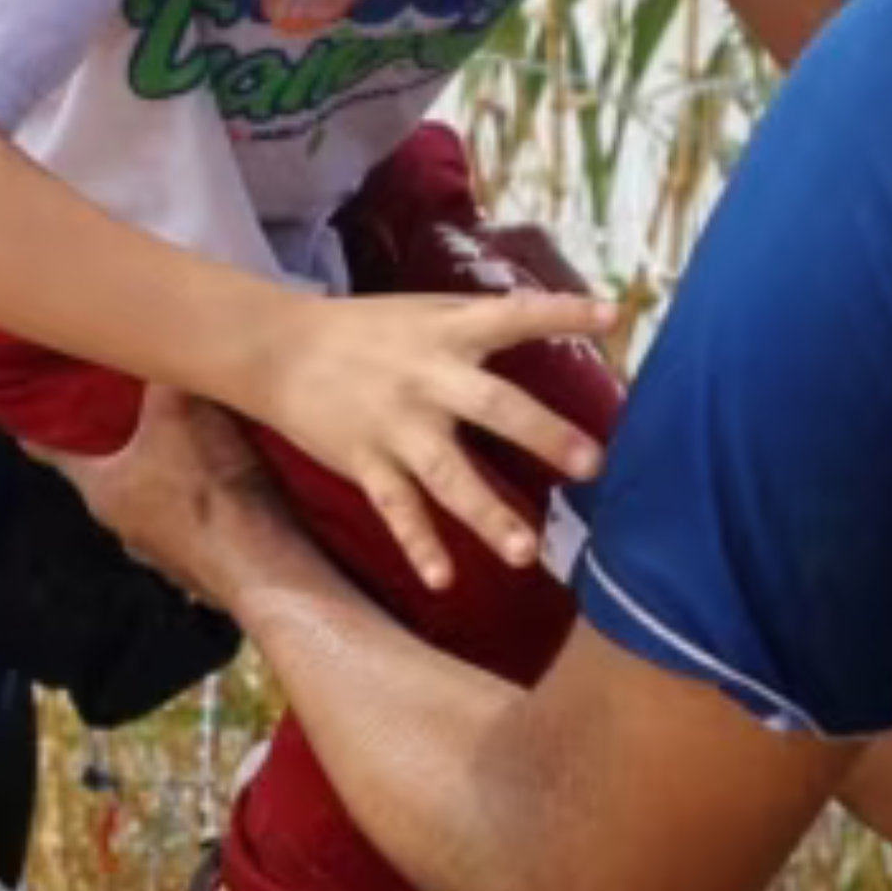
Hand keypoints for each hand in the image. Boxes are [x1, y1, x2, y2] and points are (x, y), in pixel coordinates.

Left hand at [39, 387, 290, 607]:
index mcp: (104, 491)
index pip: (57, 454)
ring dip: (166, 483)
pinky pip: (198, 529)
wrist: (262, 564)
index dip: (41, 433)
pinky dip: (205, 509)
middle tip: (126, 416)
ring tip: (188, 452)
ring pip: (154, 507)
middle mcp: (126, 527)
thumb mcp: (179, 412)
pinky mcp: (205, 566)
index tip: (25, 422)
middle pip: (110, 479)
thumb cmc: (206, 490)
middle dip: (117, 451)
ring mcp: (166, 554)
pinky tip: (227, 493)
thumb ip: (164, 376)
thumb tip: (161, 345)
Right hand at [239, 289, 611, 590]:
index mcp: (448, 331)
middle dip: (543, 435)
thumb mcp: (426, 312)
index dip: (562, 313)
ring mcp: (394, 426)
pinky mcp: (366, 462)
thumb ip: (483, 322)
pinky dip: (418, 544)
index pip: (514, 315)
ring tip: (525, 553)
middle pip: (493, 407)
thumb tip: (556, 321)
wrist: (277, 350)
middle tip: (593, 464)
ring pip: (446, 475)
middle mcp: (426, 378)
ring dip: (486, 515)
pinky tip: (443, 579)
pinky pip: (397, 509)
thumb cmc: (368, 331)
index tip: (614, 315)